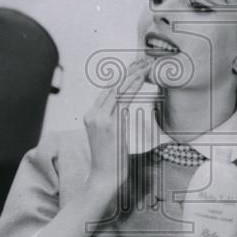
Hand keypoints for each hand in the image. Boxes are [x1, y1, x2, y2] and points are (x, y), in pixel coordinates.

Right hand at [83, 56, 149, 197]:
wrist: (103, 177)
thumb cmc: (109, 159)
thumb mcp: (107, 136)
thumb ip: (112, 121)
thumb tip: (124, 110)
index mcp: (91, 115)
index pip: (108, 90)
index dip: (121, 76)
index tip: (133, 67)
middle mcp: (93, 114)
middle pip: (113, 86)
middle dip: (129, 71)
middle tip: (142, 60)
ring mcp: (101, 119)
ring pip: (119, 90)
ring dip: (133, 75)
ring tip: (145, 65)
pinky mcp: (111, 125)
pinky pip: (124, 100)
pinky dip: (133, 86)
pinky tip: (141, 77)